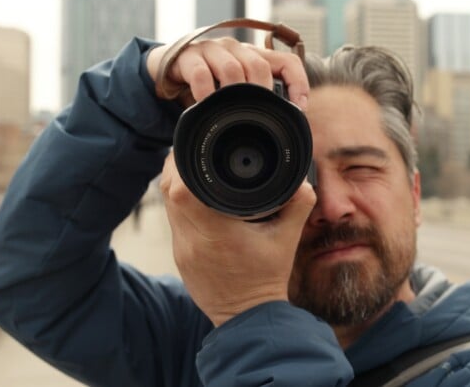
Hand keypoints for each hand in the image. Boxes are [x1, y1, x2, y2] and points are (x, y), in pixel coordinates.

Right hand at [146, 37, 308, 109]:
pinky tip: (205, 105)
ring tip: (231, 114)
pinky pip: (200, 74)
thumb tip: (280, 127)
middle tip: (258, 116)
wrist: (169, 69)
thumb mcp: (235, 90)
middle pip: (259, 66)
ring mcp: (212, 50)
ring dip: (233, 94)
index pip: (287, 61)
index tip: (298, 108)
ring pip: (231, 69)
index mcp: (254, 55)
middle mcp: (236, 48)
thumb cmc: (209, 82)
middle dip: (262, 94)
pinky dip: (205, 93)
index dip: (298, 83)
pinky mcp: (188, 57)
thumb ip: (255, 100)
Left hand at [159, 153, 316, 326]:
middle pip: (168, 191)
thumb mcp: (287, 239)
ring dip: (177, 184)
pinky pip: (173, 220)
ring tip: (197, 170)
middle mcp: (191, 239)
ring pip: (166, 204)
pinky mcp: (180, 256)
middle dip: (178, 167)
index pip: (181, 189)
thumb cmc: (267, 279)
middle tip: (196, 153)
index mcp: (214, 232)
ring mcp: (181, 249)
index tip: (197, 151)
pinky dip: (181, 203)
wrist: (249, 318)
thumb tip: (302, 180)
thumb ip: (298, 205)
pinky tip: (198, 197)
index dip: (183, 164)